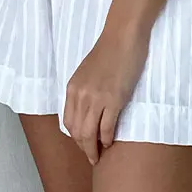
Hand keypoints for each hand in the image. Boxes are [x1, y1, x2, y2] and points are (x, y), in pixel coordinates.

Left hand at [63, 24, 149, 164]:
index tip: (83, 144)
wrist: (123, 36)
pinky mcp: (114, 99)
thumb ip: (84, 90)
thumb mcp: (87, 72)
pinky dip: (107, 139)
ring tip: (99, 155)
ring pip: (89, 134)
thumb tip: (86, 111)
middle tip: (93, 155)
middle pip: (77, 132)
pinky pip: (106, 128)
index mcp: (73, 88)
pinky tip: (110, 142)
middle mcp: (81, 95)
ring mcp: (97, 98)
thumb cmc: (109, 51)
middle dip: (83, 147)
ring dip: (93, 149)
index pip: (68, 122)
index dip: (75, 138)